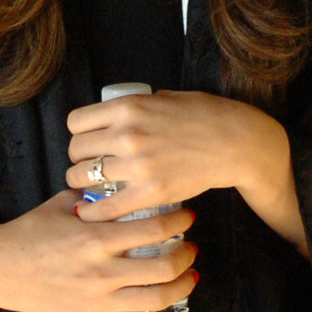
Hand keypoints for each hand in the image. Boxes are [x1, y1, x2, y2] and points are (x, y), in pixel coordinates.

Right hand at [0, 191, 197, 311]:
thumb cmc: (31, 232)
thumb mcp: (63, 204)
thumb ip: (96, 195)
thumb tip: (124, 180)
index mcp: (95, 238)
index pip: (154, 229)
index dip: (179, 221)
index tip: (187, 217)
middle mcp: (101, 272)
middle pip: (164, 266)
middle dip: (187, 255)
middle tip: (191, 246)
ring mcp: (98, 302)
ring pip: (157, 299)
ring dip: (183, 286)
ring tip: (189, 274)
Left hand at [65, 88, 302, 252]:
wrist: (235, 143)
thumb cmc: (204, 116)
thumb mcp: (165, 97)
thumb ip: (137, 106)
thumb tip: (115, 116)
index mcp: (128, 106)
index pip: (76, 122)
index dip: (78, 133)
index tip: (86, 141)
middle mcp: (127, 134)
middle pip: (76, 150)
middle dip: (78, 158)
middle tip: (88, 165)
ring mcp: (138, 165)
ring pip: (83, 177)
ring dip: (81, 183)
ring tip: (89, 187)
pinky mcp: (150, 192)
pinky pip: (106, 207)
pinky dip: (93, 212)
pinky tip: (90, 213)